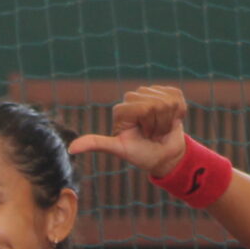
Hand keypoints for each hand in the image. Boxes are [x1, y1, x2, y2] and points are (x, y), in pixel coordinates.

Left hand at [70, 84, 189, 179]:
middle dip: (157, 124)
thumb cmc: (141, 154)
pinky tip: (172, 120)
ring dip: (168, 121)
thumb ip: (96, 144)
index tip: (143, 135)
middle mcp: (134, 97)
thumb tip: (70, 148)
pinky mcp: (169, 92)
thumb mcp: (118, 149)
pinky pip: (177, 98)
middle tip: (153, 134)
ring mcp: (152, 93)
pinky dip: (179, 113)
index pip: (140, 108)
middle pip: (153, 104)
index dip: (147, 125)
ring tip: (161, 129)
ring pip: (166, 101)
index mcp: (121, 109)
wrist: (165, 156)